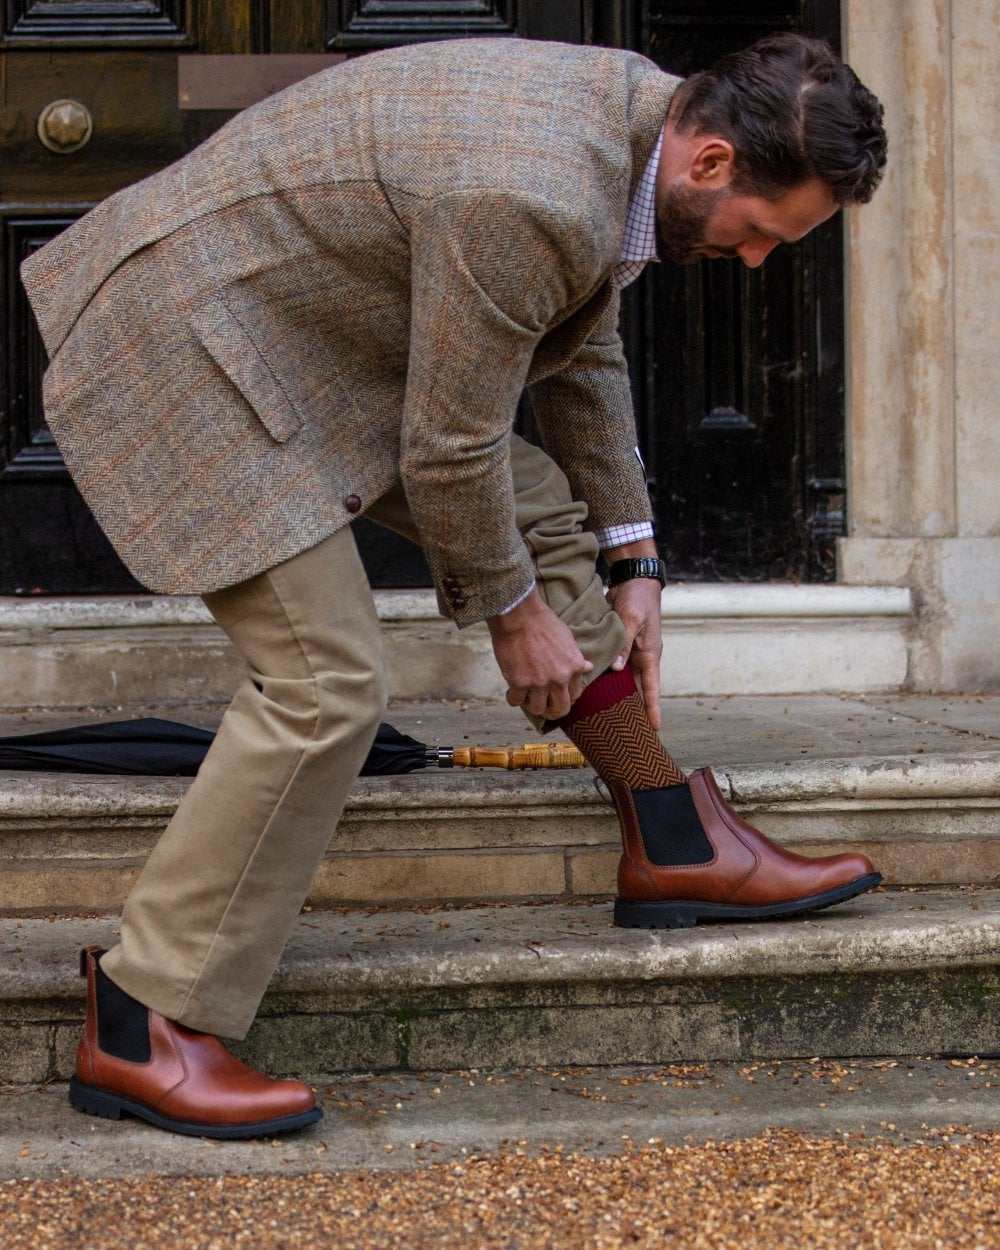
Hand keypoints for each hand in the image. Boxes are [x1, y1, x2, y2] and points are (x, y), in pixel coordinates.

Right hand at [487, 590, 592, 719]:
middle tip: (543, 706)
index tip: (557, 695)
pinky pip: (516, 702)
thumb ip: (576, 657)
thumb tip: (588, 667)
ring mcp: (539, 682)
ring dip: (530, 704)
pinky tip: (512, 689)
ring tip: (525, 695)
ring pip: (537, 710)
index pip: (575, 695)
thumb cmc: (543, 622)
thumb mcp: (567, 638)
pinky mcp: (519, 683)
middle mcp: (559, 678)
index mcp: (573, 667)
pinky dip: (513, 697)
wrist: (519, 615)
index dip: (565, 697)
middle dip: (551, 711)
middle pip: (560, 710)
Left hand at [606, 577, 662, 729]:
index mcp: (649, 654)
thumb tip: (617, 669)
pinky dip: (606, 677)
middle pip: (638, 690)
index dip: (652, 709)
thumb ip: (624, 644)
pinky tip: (594, 689)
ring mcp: (630, 652)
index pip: (652, 688)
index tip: (655, 729)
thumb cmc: (638, 599)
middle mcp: (641, 657)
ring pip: (623, 680)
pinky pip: (613, 666)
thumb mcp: (632, 620)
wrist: (634, 580)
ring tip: (608, 717)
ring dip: (617, 696)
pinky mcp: (619, 645)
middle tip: (629, 732)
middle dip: (634, 710)